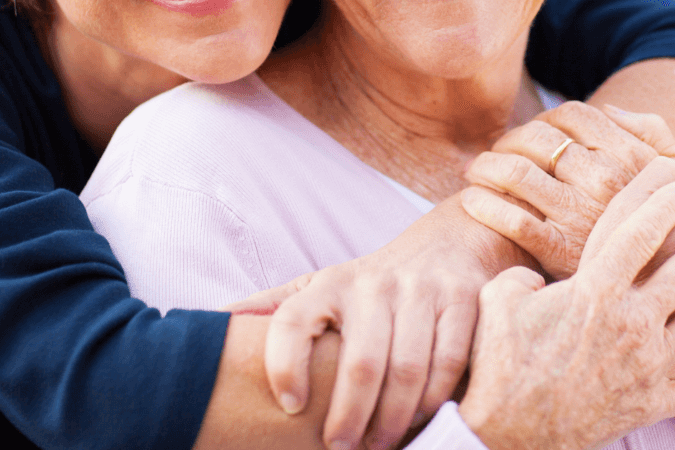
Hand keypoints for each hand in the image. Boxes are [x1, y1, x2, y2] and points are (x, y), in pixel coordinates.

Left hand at [248, 197, 493, 449]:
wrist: (446, 244)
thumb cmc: (370, 283)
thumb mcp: (319, 285)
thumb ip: (273, 305)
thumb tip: (213, 320)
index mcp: (330, 284)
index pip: (293, 318)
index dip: (284, 362)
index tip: (286, 404)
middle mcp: (374, 283)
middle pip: (362, 360)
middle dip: (350, 415)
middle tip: (340, 448)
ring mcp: (420, 290)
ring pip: (409, 368)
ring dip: (395, 418)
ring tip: (379, 445)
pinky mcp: (460, 300)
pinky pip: (448, 362)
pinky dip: (436, 401)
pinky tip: (422, 421)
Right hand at [458, 159, 674, 449]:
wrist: (505, 432)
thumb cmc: (496, 361)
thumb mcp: (498, 300)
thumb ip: (523, 276)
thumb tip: (534, 277)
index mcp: (593, 294)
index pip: (637, 234)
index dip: (661, 201)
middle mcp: (629, 325)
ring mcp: (646, 367)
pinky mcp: (650, 402)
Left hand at [462, 101, 674, 277]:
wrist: (667, 285)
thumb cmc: (667, 223)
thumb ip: (650, 131)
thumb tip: (609, 108)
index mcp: (630, 155)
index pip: (571, 115)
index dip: (543, 118)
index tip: (530, 134)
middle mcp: (604, 180)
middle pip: (536, 139)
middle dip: (507, 141)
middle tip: (494, 153)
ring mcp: (580, 215)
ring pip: (515, 172)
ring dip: (486, 167)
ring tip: (476, 171)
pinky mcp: (558, 250)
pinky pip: (510, 218)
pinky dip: (483, 204)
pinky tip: (471, 201)